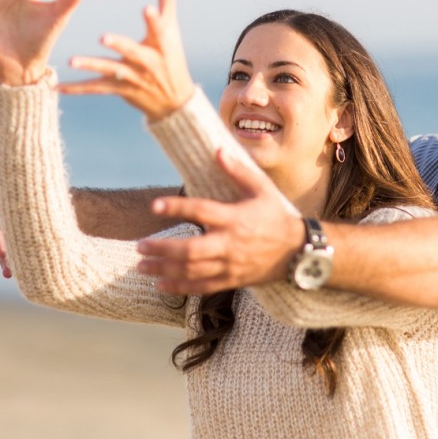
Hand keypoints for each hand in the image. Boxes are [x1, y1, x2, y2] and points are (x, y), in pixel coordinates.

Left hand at [59, 0, 193, 120]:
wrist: (173, 100)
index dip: (154, 19)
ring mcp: (132, 77)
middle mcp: (146, 62)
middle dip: (118, 45)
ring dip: (90, 65)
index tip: (147, 8)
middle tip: (103, 37)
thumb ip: (167, 0)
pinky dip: (76, 88)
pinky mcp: (120, 90)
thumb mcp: (171, 29)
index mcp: (160, 44)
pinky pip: (95, 89)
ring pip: (109, 71)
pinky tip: (56, 87)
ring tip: (71, 61)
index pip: (158, 29)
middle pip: (131, 52)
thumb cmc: (171, 56)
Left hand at [134, 149, 303, 293]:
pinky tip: (161, 285)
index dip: (177, 208)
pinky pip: (202, 287)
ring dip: (164, 269)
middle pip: (191, 250)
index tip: (154, 205)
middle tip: (140, 246)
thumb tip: (218, 151)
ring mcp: (230, 265)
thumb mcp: (262, 189)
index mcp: (235, 218)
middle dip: (163, 249)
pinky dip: (181, 287)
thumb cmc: (277, 216)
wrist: (298, 251)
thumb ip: (238, 171)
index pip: (202, 211)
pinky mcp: (231, 280)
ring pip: (193, 271)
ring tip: (142, 266)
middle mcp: (230, 243)